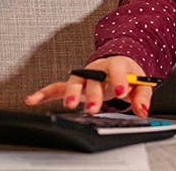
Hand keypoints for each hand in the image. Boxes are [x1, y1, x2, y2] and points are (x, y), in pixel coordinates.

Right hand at [24, 56, 153, 116]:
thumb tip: (142, 111)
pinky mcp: (74, 84)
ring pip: (75, 82)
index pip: (117, 69)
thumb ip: (142, 96)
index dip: (119, 80)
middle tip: (94, 107)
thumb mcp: (140, 83)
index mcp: (117, 64)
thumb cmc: (127, 74)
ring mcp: (84, 76)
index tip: (121, 92)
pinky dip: (44, 93)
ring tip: (70, 105)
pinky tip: (33, 99)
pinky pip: (56, 87)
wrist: (118, 63)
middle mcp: (97, 69)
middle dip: (93, 94)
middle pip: (93, 79)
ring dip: (71, 93)